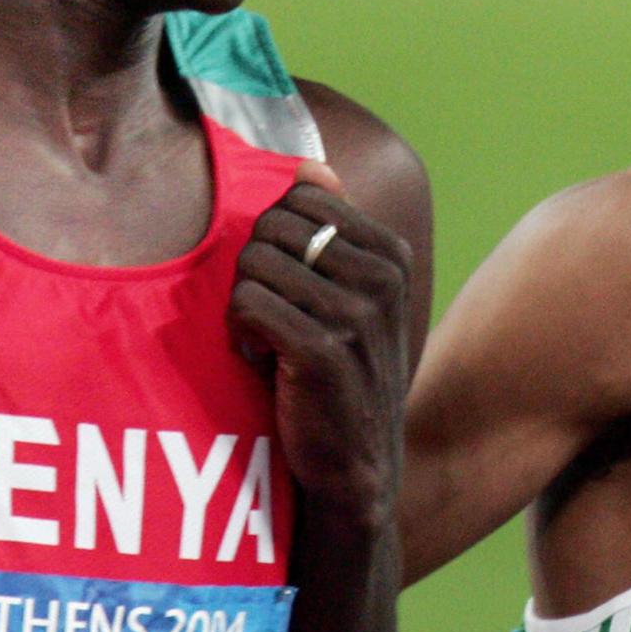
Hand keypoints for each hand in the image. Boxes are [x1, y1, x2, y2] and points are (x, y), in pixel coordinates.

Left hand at [229, 159, 413, 504]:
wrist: (354, 466)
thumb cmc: (339, 374)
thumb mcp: (351, 297)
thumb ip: (333, 230)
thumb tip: (312, 165)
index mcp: (390, 254)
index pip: (301, 198)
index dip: (275, 240)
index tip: (289, 288)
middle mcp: (382, 278)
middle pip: (272, 226)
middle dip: (255, 269)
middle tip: (272, 318)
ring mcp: (357, 315)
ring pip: (253, 263)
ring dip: (244, 305)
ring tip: (267, 343)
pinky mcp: (323, 353)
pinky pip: (246, 304)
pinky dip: (239, 334)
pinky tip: (259, 361)